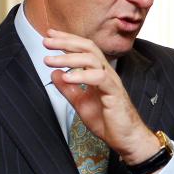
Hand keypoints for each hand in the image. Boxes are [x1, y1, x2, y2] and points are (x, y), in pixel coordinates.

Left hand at [43, 29, 159, 165]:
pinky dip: (81, 76)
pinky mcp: (114, 93)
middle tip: (46, 41)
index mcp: (99, 73)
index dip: (67, 40)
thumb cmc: (108, 121)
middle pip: (88, 48)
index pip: (84, 49)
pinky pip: (99, 78)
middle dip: (66, 42)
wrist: (126, 138)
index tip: (50, 35)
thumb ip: (68, 88)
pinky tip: (67, 77)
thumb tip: (55, 74)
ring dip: (69, 58)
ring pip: (92, 59)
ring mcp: (111, 81)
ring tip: (50, 60)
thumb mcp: (81, 103)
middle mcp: (107, 73)